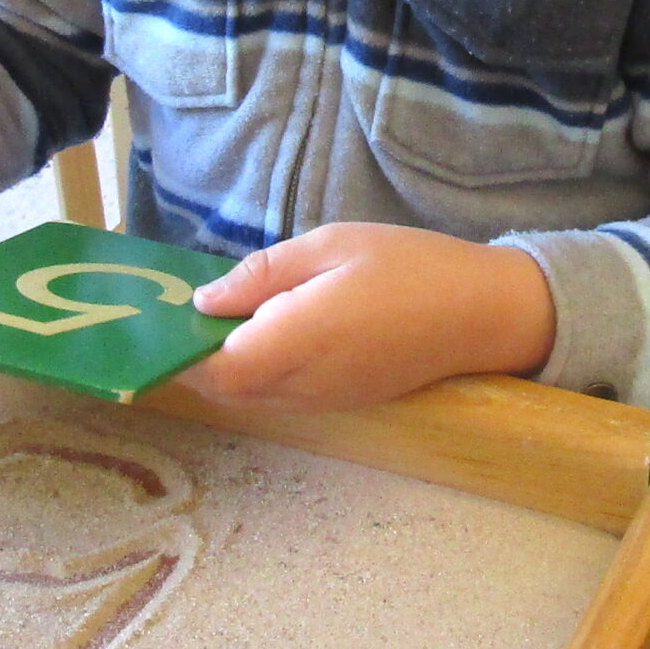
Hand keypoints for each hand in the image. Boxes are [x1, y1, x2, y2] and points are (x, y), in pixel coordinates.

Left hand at [181, 223, 555, 411]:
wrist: (483, 313)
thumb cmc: (410, 266)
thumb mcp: (333, 245)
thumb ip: (264, 274)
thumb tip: (205, 302)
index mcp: (301, 338)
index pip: (217, 368)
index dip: (181, 350)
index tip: (166, 318)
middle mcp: (306, 382)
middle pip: (226, 388)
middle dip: (197, 355)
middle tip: (188, 309)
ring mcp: (323, 400)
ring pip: (249, 396)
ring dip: (227, 365)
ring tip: (226, 315)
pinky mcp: (339, 404)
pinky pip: (279, 395)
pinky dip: (258, 370)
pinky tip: (267, 331)